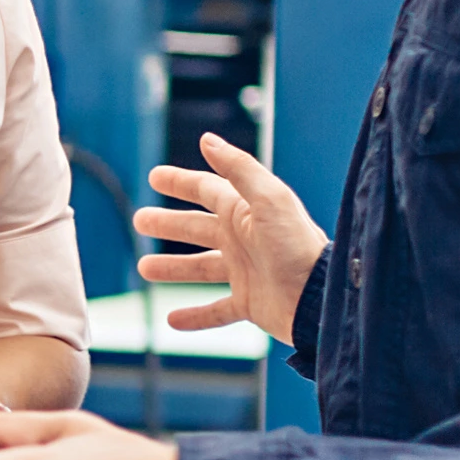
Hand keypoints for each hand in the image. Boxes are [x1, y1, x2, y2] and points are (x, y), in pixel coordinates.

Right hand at [135, 135, 327, 342]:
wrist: (320, 297)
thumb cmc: (297, 245)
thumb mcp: (269, 200)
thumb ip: (239, 169)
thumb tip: (207, 140)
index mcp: (246, 212)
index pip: (207, 190)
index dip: (181, 181)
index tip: (154, 176)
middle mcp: (244, 240)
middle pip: (197, 228)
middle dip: (168, 223)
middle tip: (139, 220)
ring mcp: (246, 273)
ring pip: (200, 268)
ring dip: (173, 268)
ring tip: (144, 268)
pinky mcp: (250, 304)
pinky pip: (217, 311)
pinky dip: (196, 316)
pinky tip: (172, 320)